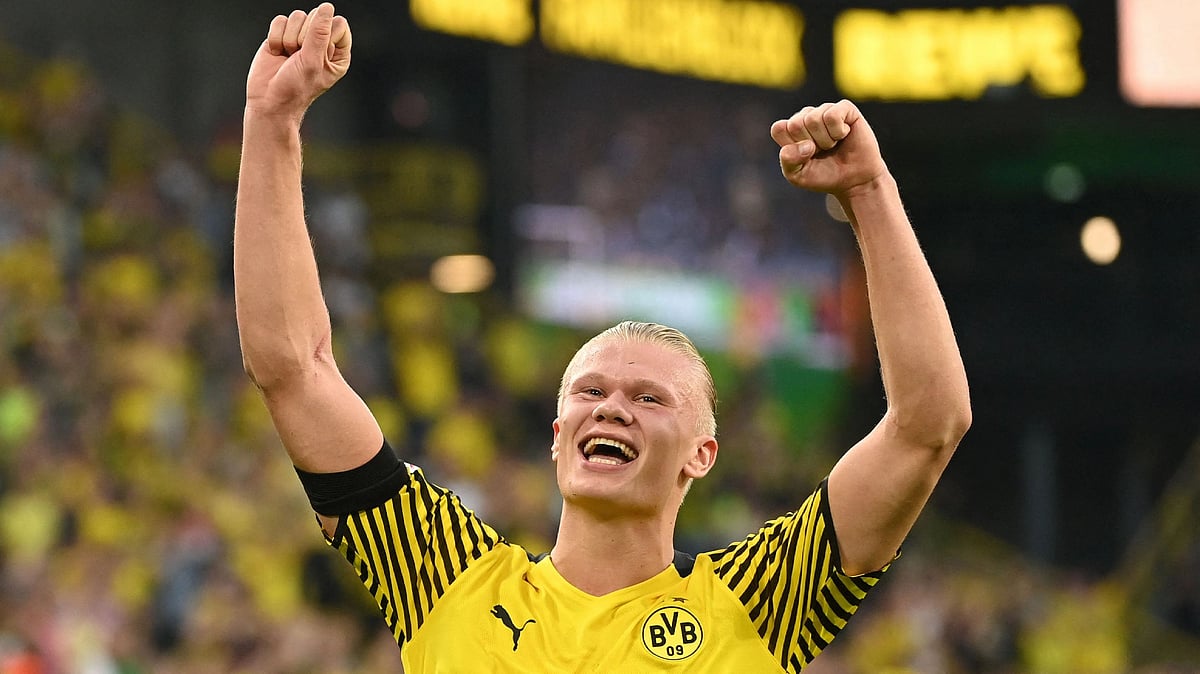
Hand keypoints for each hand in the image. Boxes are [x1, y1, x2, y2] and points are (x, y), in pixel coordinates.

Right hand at [245, 3, 351, 120]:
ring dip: (289, 38)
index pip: (338, 23)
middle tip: (299, 58)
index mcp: (338, 52)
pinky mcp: (282, 35)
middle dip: (303, 37)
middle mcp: (321, 43)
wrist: (269, 100)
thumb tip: (326, 7)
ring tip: (288, 57)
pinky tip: (277, 53)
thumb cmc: (295, 88)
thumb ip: (319, 33)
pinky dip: (275, 37)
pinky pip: (280, 21)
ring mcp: (301, 38)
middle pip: (316, 16)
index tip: (317, 53)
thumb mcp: (312, 61)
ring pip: (297, 16)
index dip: (325, 34)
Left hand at [770, 100, 886, 198]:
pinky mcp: (845, 108)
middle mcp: (806, 116)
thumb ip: (789, 161)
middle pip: (796, 124)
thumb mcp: (798, 175)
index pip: (779, 129)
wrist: (854, 181)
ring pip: (813, 119)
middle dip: (810, 145)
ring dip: (825, 140)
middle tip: (822, 152)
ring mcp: (825, 110)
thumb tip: (805, 144)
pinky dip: (838, 131)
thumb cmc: (824, 176)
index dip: (792, 146)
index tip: (804, 157)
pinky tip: (844, 135)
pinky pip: (832, 115)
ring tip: (833, 145)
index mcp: (790, 129)